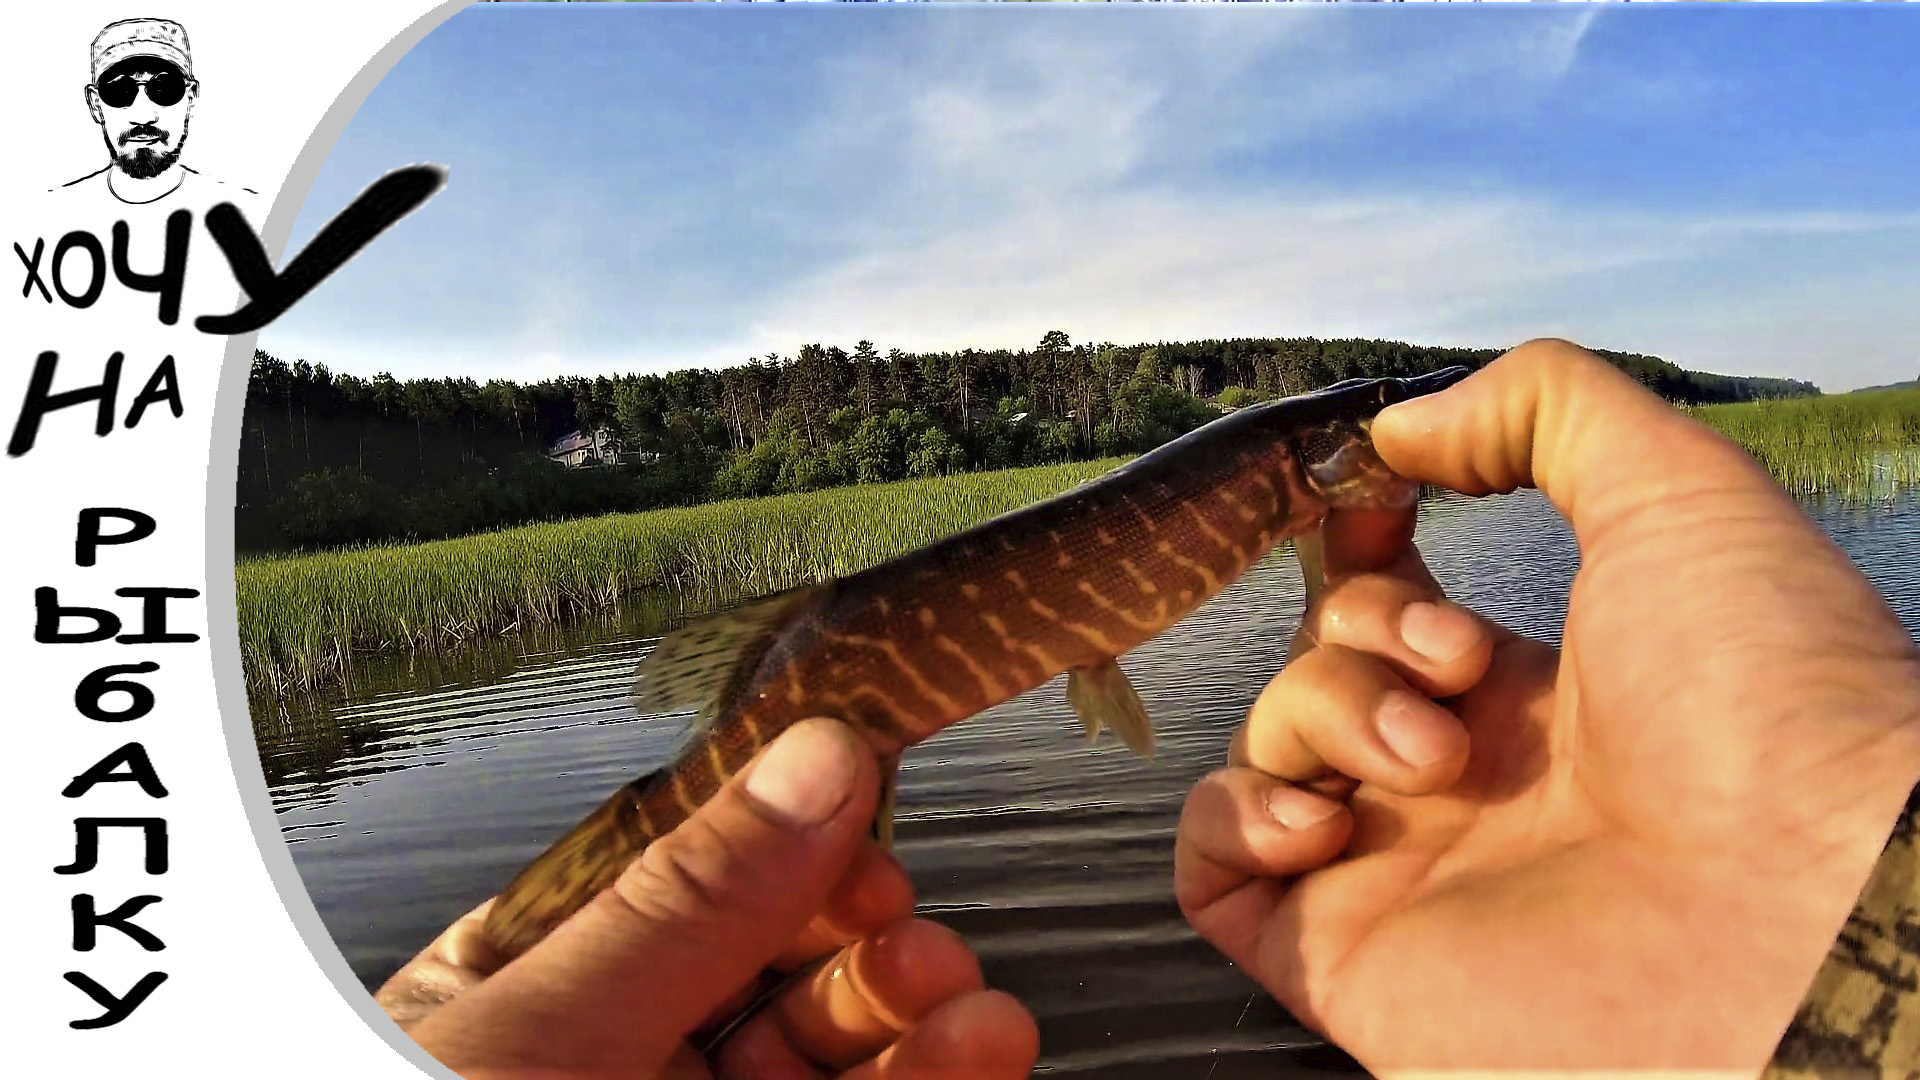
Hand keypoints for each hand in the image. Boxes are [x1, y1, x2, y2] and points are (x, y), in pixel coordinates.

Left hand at [379, 717, 1038, 1078]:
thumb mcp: (544, 1032)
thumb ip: (690, 904)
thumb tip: (810, 765)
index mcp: (532, 991)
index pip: (686, 884)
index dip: (788, 852)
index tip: (861, 832)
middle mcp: (617, 1066)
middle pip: (778, 978)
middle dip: (868, 952)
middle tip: (919, 943)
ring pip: (830, 1068)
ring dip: (920, 1032)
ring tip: (974, 1012)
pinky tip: (972, 1059)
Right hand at [1175, 339, 1919, 1072]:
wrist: (1803, 916)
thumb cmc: (1771, 705)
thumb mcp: (1682, 493)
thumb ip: (1545, 409)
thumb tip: (1399, 425)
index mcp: (1538, 694)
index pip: (1394, 608)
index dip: (1366, 546)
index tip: (1378, 507)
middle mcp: (1460, 783)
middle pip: (1324, 661)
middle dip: (1368, 630)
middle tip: (1462, 667)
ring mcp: (1396, 869)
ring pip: (1267, 749)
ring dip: (1319, 712)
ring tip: (1429, 760)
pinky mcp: (1338, 951)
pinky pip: (1211, 869)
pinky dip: (1234, 815)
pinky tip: (1323, 815)